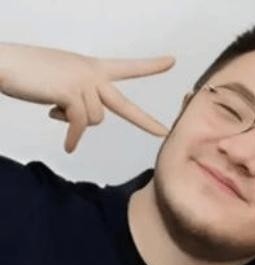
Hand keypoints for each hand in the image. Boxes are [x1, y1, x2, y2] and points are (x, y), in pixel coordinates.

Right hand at [0, 43, 173, 151]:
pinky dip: (73, 137)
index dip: (150, 66)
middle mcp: (91, 74)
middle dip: (145, 122)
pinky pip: (79, 124)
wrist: (5, 63)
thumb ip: (80, 96)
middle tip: (163, 133)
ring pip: (93, 120)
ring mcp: (82, 83)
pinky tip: (69, 146)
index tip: (171, 62)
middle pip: (124, 105)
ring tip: (53, 105)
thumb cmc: (29, 71)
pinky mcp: (70, 94)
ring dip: (74, 121)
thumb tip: (82, 119)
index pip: (127, 67)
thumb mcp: (62, 80)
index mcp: (92, 67)